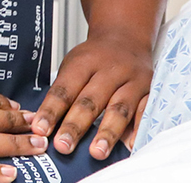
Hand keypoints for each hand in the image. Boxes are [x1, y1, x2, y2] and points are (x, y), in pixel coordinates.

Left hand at [29, 34, 152, 159]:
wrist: (126, 37)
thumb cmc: (94, 59)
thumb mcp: (73, 66)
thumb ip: (62, 95)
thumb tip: (43, 127)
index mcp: (84, 62)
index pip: (65, 89)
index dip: (51, 110)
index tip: (40, 130)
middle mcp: (110, 69)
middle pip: (90, 100)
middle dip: (75, 125)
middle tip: (63, 146)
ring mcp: (132, 80)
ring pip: (118, 108)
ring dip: (107, 132)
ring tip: (96, 153)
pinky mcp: (150, 90)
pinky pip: (144, 111)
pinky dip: (137, 130)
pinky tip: (128, 146)